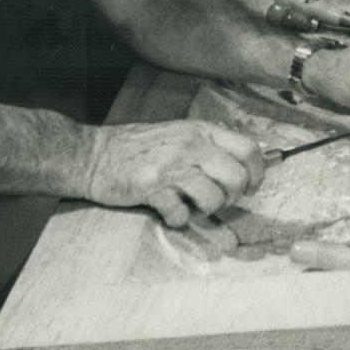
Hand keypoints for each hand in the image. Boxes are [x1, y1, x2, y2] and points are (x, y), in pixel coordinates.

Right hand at [82, 120, 265, 227]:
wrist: (92, 155)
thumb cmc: (138, 147)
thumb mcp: (179, 133)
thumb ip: (208, 144)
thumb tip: (243, 163)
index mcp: (201, 131)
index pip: (249, 148)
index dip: (257, 172)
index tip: (251, 186)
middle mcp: (191, 145)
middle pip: (236, 177)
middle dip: (234, 197)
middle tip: (221, 201)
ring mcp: (172, 166)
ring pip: (214, 198)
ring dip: (208, 210)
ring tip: (193, 206)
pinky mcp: (153, 187)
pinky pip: (182, 213)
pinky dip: (179, 219)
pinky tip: (169, 210)